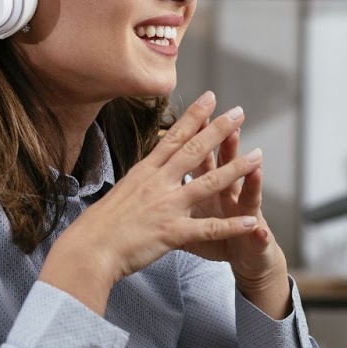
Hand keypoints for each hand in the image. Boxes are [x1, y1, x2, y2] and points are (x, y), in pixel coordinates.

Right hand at [40, 91, 262, 311]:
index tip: (210, 97)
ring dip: (236, 169)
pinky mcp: (172, 232)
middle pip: (194, 150)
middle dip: (220, 130)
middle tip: (240, 111)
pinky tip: (250, 221)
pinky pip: (208, 228)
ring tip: (258, 156)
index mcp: (145, 172)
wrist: (88, 250)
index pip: (173, 137)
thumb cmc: (99, 226)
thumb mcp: (121, 193)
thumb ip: (140, 183)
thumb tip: (147, 174)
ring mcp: (166, 206)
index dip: (194, 116)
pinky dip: (231, 226)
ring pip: (208, 183)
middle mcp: (158, 184)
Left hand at [182, 119, 288, 313]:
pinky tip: (259, 230)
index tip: (196, 117)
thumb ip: (181, 194)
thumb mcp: (194, 212)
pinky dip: (258, 234)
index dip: (199, 138)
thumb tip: (157, 174)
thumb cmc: (218, 236)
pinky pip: (257, 236)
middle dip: (231, 148)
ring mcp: (247, 216)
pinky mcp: (257, 239)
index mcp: (211, 188)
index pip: (203, 158)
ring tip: (257, 164)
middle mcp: (232, 196)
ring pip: (249, 195)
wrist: (248, 258)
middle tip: (233, 124)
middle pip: (229, 168)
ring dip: (252, 181)